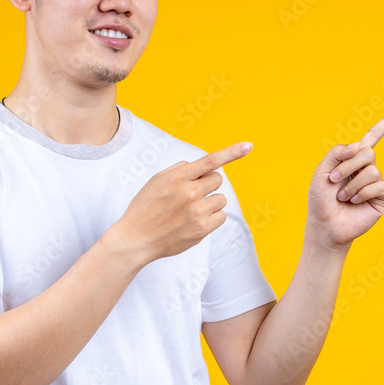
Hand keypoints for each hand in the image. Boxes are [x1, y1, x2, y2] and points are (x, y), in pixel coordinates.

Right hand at [110, 142, 252, 264]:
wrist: (135, 239)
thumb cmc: (145, 208)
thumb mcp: (156, 181)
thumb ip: (180, 170)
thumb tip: (201, 167)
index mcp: (177, 177)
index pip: (210, 161)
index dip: (232, 152)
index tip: (248, 145)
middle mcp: (189, 193)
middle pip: (217, 180)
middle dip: (208, 185)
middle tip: (191, 195)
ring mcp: (196, 212)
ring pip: (220, 199)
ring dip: (210, 203)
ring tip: (190, 211)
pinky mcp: (202, 229)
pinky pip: (221, 216)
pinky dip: (212, 218)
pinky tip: (194, 222)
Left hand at [307, 107, 383, 248]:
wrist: (324, 225)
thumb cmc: (321, 200)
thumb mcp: (321, 172)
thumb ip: (336, 153)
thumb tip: (360, 145)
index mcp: (353, 159)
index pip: (373, 137)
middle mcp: (367, 168)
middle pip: (368, 152)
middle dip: (349, 165)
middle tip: (335, 180)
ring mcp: (376, 183)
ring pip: (372, 170)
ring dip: (352, 184)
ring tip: (343, 196)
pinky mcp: (381, 198)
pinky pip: (379, 186)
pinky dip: (363, 193)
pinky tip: (355, 202)